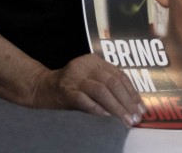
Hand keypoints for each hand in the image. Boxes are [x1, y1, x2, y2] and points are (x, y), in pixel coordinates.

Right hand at [31, 53, 146, 126]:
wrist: (41, 88)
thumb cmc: (70, 87)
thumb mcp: (90, 80)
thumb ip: (107, 86)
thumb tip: (132, 104)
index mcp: (94, 61)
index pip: (119, 75)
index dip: (132, 92)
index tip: (141, 108)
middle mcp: (85, 66)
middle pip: (112, 82)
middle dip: (127, 102)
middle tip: (135, 117)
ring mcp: (74, 77)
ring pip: (101, 91)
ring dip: (116, 107)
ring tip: (125, 120)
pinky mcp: (65, 90)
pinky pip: (85, 100)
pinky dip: (97, 109)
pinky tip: (106, 117)